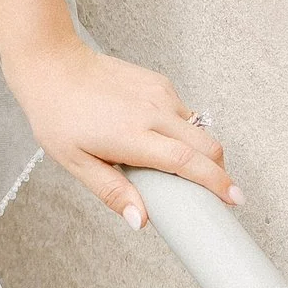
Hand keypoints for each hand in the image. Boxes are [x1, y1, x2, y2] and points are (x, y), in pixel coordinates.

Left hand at [1, 34, 239, 227]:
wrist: (53, 66)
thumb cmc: (57, 115)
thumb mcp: (75, 163)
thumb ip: (112, 192)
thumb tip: (140, 221)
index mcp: (133, 136)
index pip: (188, 161)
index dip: (216, 182)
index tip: (235, 198)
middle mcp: (153, 112)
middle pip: (207, 144)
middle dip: (219, 170)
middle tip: (217, 191)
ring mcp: (159, 93)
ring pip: (199, 127)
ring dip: (201, 150)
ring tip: (183, 169)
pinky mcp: (158, 82)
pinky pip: (183, 112)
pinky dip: (183, 130)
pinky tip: (161, 139)